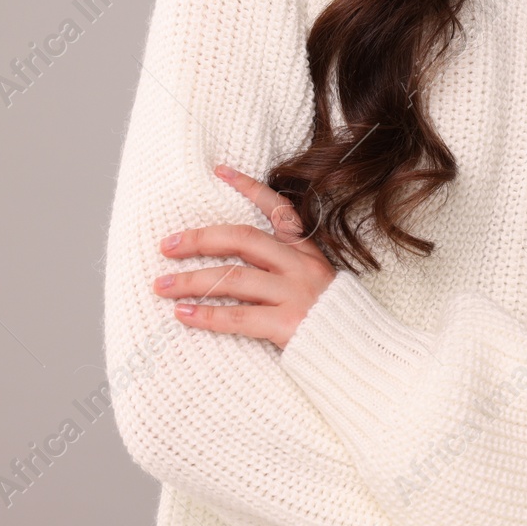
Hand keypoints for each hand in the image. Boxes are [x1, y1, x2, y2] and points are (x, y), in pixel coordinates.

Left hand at [155, 164, 335, 349]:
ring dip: (191, 281)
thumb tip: (242, 260)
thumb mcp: (318, 282)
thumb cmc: (333, 322)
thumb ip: (288, 268)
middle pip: (243, 240)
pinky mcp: (288, 324)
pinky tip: (182, 315)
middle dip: (201, 239)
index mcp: (307, 253)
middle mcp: (300, 267)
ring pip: (233, 278)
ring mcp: (295, 294)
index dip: (248, 187)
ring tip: (161, 286)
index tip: (219, 171)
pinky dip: (206, 315)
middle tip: (167, 245)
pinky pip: (238, 317)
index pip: (277, 210)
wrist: (364, 354)